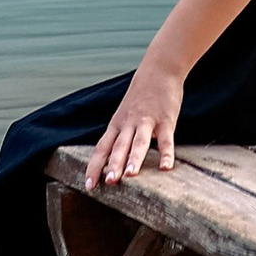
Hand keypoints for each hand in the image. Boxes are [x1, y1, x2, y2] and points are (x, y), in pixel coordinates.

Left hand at [86, 63, 183, 188]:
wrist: (159, 69)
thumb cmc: (141, 95)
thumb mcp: (125, 113)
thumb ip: (121, 135)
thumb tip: (114, 160)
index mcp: (117, 124)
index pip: (102, 148)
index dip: (95, 167)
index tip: (89, 185)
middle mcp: (128, 123)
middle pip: (118, 146)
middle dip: (113, 165)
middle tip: (108, 182)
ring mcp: (147, 121)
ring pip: (139, 142)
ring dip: (134, 158)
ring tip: (130, 176)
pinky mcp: (166, 119)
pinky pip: (166, 139)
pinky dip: (166, 153)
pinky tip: (166, 167)